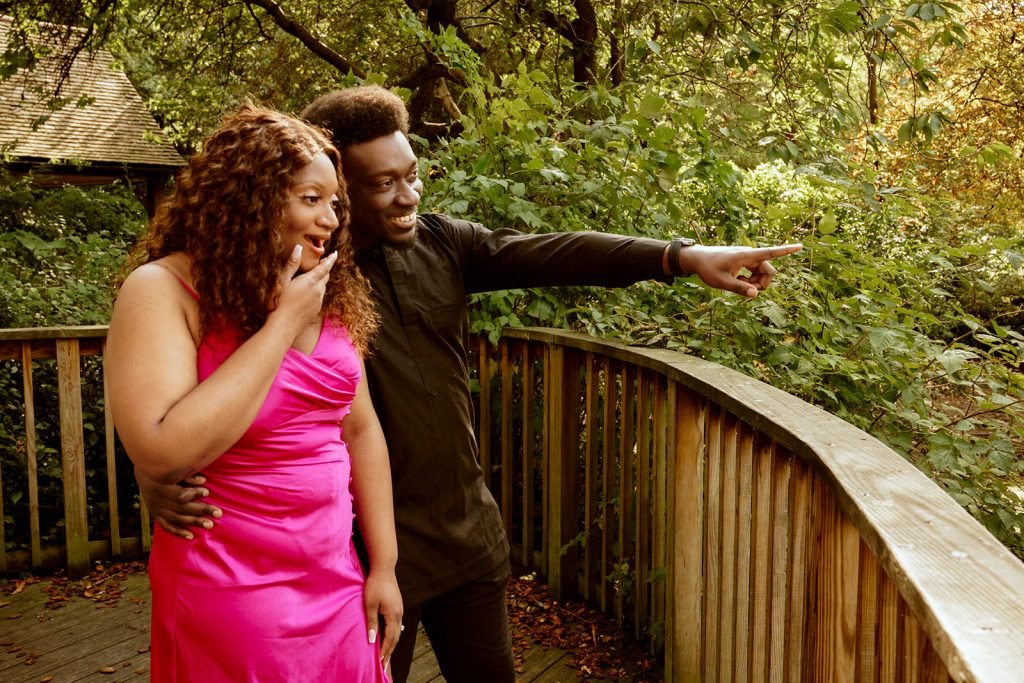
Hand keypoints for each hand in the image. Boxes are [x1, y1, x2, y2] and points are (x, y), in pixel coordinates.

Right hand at [135, 470, 221, 539]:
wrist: (144, 473)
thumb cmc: (164, 470)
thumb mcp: (174, 470)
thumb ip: (188, 476)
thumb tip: (204, 481)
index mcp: (162, 488)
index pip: (181, 495)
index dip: (195, 494)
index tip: (207, 491)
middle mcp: (159, 501)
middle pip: (183, 508)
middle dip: (202, 510)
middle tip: (218, 513)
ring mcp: (157, 510)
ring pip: (178, 519)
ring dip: (194, 522)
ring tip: (210, 524)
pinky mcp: (156, 515)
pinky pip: (167, 527)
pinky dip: (179, 532)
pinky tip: (191, 536)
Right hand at [272, 246, 338, 334]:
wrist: (283, 326)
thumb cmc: (279, 302)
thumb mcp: (283, 280)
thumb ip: (292, 264)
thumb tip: (299, 248)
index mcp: (310, 281)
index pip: (324, 267)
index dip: (330, 260)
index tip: (335, 253)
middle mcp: (318, 291)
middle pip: (325, 277)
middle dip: (324, 269)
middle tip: (321, 263)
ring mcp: (318, 302)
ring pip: (322, 288)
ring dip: (320, 281)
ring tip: (312, 277)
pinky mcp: (316, 310)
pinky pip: (319, 297)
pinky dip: (316, 292)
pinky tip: (307, 294)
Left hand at [363, 568, 402, 668]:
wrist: (384, 568)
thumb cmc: (375, 585)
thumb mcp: (369, 604)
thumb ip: (371, 622)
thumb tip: (372, 640)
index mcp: (393, 615)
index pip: (390, 639)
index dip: (385, 651)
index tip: (380, 662)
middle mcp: (399, 614)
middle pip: (396, 638)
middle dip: (390, 651)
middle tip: (385, 664)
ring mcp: (399, 610)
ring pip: (397, 632)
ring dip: (392, 644)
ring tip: (387, 654)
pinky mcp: (397, 606)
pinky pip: (396, 625)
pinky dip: (393, 635)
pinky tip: (390, 637)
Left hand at [678, 243, 802, 297]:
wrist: (696, 259)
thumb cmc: (707, 268)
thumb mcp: (721, 282)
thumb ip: (739, 289)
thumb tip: (755, 295)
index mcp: (746, 256)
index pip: (770, 252)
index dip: (786, 250)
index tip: (800, 246)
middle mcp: (750, 255)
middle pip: (768, 270)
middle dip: (762, 283)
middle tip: (746, 291)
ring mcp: (747, 259)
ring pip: (762, 273)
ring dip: (755, 283)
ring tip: (738, 285)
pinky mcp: (744, 262)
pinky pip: (755, 273)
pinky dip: (750, 281)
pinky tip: (737, 282)